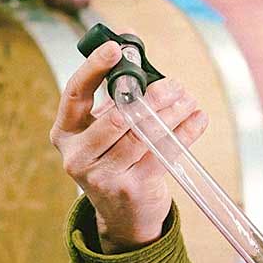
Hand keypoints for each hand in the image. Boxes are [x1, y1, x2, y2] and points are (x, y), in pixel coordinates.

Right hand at [48, 38, 208, 251]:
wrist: (124, 214)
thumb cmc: (116, 159)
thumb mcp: (106, 128)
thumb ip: (116, 94)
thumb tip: (134, 49)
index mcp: (65, 132)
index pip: (75, 93)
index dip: (95, 67)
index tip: (117, 48)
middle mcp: (78, 155)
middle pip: (118, 117)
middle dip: (150, 96)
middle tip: (174, 84)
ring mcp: (102, 175)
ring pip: (144, 135)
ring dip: (172, 113)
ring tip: (188, 99)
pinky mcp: (131, 187)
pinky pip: (163, 153)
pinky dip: (185, 133)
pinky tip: (197, 119)